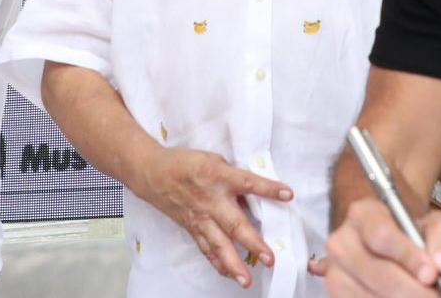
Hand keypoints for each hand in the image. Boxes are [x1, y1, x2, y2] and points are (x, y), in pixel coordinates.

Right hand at [133, 147, 292, 287]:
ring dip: (234, 264)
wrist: (153, 173)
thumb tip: (255, 195)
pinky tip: (230, 275)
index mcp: (219, 177)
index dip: (268, 188)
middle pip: (235, 224)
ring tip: (246, 280)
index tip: (288, 194)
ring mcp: (201, 218)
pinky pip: (207, 250)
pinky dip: (218, 264)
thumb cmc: (186, 163)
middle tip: (269, 258)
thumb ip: (234, 178)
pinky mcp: (193, 228)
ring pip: (219, 245)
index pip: (248, 183)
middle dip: (253, 243)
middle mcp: (211, 201)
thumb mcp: (214, 161)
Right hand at [314, 197, 440, 297]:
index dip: (407, 257)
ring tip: (425, 297)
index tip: (431, 275)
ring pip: (368, 295)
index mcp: (362, 214)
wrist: (394, 247)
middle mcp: (341, 243)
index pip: (381, 236)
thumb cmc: (413, 234)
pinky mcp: (336, 295)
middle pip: (376, 272)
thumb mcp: (435, 224)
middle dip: (411, 290)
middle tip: (436, 296)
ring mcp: (335, 273)